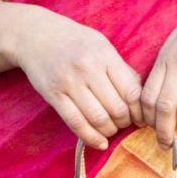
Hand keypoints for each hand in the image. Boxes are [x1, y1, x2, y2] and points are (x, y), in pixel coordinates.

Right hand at [0, 2, 142, 148]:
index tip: (141, 116)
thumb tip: (140, 94)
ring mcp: (69, 83)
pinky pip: (76, 123)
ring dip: (110, 130)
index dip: (139, 110)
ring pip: (98, 119)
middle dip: (125, 122)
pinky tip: (100, 142)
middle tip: (125, 123)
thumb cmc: (74, 41)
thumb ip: (120, 68)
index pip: (132, 91)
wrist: (35, 35)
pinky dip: (91, 138)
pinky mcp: (54, 96)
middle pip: (117, 108)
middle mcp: (87, 69)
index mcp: (104, 55)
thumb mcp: (101, 45)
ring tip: (112, 129)